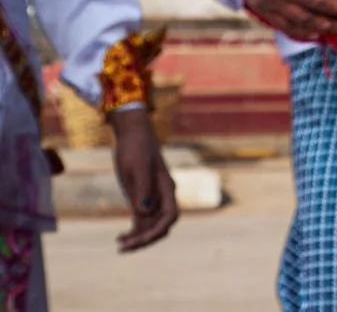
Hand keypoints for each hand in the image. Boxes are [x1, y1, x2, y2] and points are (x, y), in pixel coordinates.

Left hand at [110, 108, 178, 250]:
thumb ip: (143, 190)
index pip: (170, 217)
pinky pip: (142, 219)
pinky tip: (120, 237)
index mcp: (166, 188)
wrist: (132, 134)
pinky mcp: (141, 197)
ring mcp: (152, 197)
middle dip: (146, 239)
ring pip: (150, 225)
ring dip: (138, 237)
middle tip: (124, 248)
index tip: (138, 240)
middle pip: (161, 225)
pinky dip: (134, 230)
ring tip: (120, 246)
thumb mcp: (136, 168)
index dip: (156, 232)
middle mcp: (162, 195)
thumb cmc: (135, 148)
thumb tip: (145, 214)